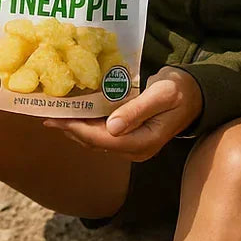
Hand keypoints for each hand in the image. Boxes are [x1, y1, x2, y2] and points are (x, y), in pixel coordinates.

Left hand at [46, 66, 202, 161]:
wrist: (194, 93)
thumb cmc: (179, 91)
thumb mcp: (162, 96)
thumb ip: (137, 110)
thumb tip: (112, 128)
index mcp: (144, 142)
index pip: (102, 140)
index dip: (76, 129)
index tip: (56, 118)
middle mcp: (135, 149)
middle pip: (94, 142)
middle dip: (70, 129)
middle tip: (47, 114)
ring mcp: (132, 144)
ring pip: (96, 140)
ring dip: (75, 127)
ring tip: (54, 114)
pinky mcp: (129, 136)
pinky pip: (102, 133)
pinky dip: (86, 124)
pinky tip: (74, 112)